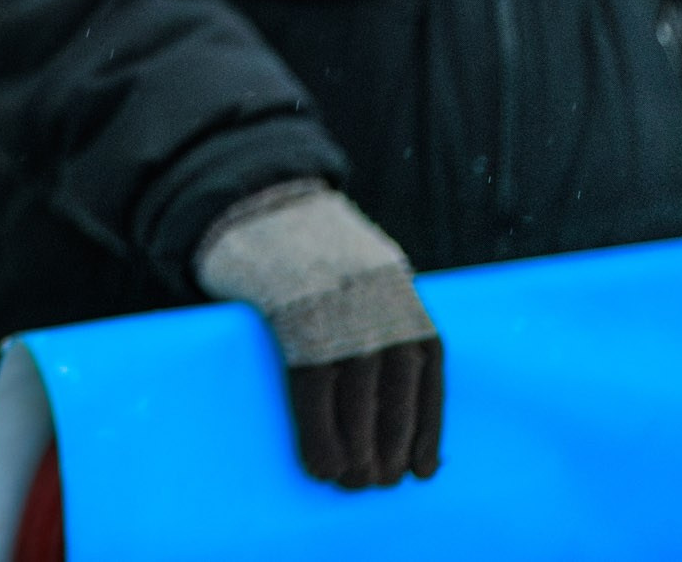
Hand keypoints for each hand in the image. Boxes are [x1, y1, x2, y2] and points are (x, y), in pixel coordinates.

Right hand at [195, 180, 442, 488]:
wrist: (253, 196)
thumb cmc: (303, 241)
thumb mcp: (360, 266)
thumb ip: (377, 309)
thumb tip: (385, 376)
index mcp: (401, 290)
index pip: (429, 371)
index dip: (427, 426)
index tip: (424, 468)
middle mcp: (381, 302)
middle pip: (397, 390)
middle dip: (391, 444)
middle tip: (379, 484)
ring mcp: (340, 308)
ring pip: (359, 397)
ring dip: (358, 449)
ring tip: (351, 482)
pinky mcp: (297, 315)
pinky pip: (314, 389)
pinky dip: (319, 434)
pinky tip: (319, 463)